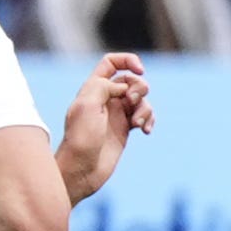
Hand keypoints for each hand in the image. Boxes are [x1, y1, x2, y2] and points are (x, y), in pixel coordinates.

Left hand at [58, 52, 153, 199]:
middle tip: (132, 102)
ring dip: (146, 109)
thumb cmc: (80, 139)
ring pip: (141, 100)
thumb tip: (122, 87)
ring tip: (138, 125)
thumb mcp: (87, 106)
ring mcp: (115, 114)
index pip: (111, 63)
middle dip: (140, 88)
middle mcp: (105, 99)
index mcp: (93, 89)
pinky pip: (144, 117)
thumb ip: (103, 86)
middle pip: (131, 81)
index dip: (128, 60)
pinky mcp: (124, 129)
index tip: (140, 70)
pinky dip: (149, 120)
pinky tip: (146, 132)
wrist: (82, 170)